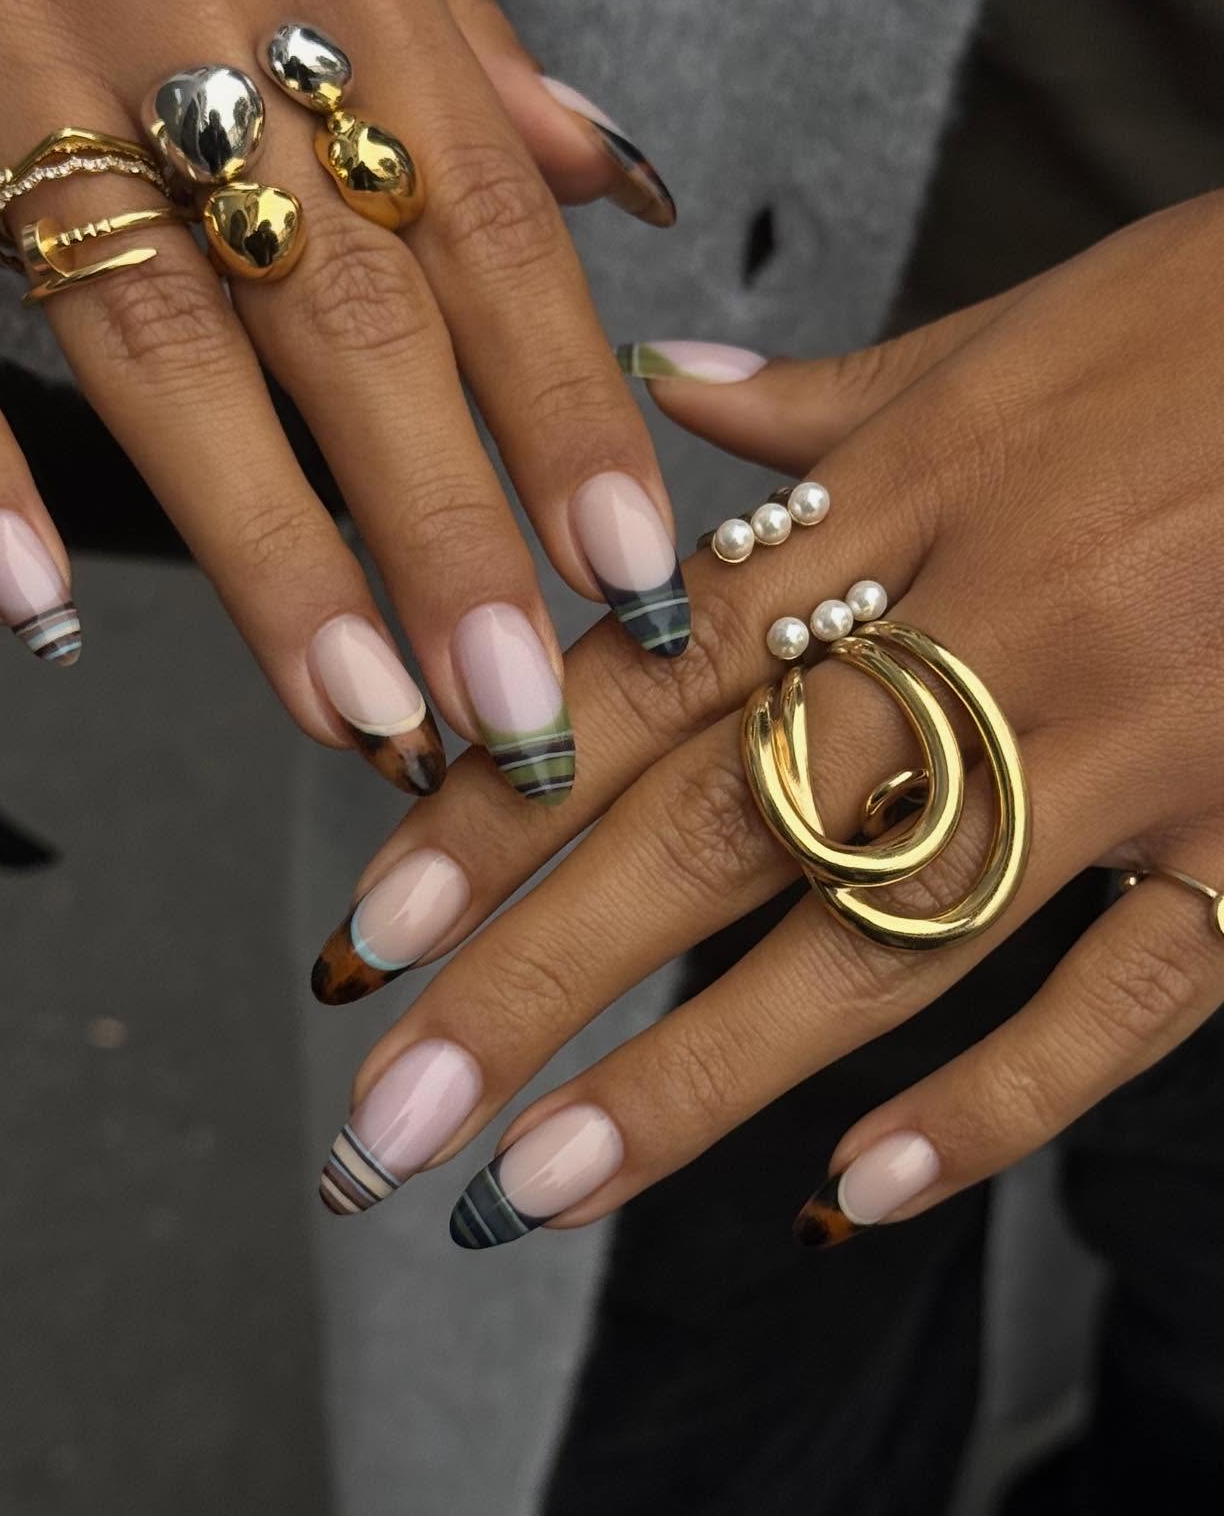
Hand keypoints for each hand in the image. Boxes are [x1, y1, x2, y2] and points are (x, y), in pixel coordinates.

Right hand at [0, 0, 680, 801]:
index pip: (484, 224)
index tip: (631, 564)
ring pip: (148, 336)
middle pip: (342, 314)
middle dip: (443, 531)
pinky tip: (24, 594)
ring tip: (347, 702)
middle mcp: (178, 9)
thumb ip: (462, 28)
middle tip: (515, 706)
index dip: (565, 411)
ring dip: (260, 545)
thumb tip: (610, 179)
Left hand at [314, 193, 1223, 1243]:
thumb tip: (673, 393)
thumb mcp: (996, 335)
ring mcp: (1120, 747)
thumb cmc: (1208, 325)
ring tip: (541, 1189)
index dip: (500, 802)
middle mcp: (980, 635)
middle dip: (537, 982)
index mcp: (898, 506)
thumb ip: (821, 407)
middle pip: (716, 830)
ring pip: (878, 939)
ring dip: (698, 1079)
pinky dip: (1005, 1100)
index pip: (650, 677)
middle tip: (389, 1115)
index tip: (375, 924)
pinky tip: (869, 1190)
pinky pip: (1126, 999)